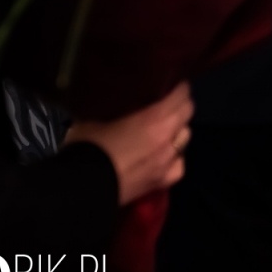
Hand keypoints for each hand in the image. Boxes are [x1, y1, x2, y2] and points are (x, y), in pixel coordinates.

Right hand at [67, 82, 192, 205]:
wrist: (83, 189)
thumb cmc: (88, 148)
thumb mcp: (95, 118)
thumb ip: (113, 110)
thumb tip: (112, 105)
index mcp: (154, 118)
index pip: (181, 94)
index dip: (179, 87)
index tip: (173, 83)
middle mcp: (168, 137)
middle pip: (188, 113)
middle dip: (181, 105)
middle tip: (169, 103)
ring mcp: (168, 161)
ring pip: (185, 137)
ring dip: (177, 131)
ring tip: (165, 130)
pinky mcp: (163, 181)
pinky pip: (179, 165)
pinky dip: (175, 158)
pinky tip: (165, 157)